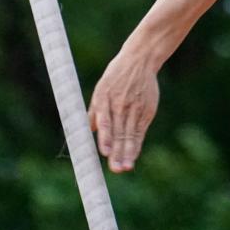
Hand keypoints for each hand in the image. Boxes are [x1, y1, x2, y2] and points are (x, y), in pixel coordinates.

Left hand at [88, 48, 159, 172]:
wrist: (141, 60)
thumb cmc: (116, 76)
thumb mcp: (101, 88)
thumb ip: (94, 111)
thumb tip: (83, 131)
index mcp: (105, 97)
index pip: (105, 120)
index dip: (106, 136)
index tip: (104, 152)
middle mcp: (120, 104)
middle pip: (119, 131)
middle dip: (117, 152)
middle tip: (115, 169)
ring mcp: (135, 108)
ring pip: (130, 134)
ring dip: (128, 152)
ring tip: (125, 167)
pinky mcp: (146, 111)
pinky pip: (140, 131)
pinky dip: (136, 145)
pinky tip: (133, 157)